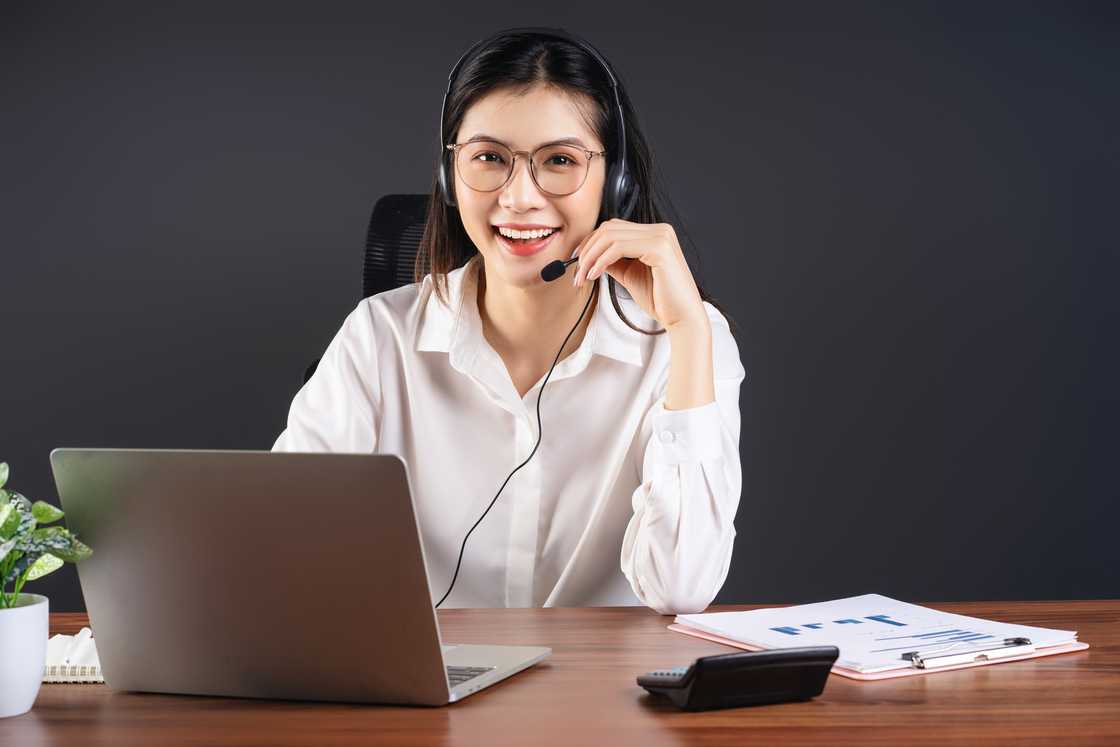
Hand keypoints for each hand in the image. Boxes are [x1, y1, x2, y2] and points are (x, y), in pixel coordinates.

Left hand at [573, 219, 706, 329]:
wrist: (682, 318)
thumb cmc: (660, 300)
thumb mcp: (629, 275)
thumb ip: (613, 261)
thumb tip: (589, 255)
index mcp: (654, 234)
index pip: (613, 228)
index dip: (591, 243)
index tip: (577, 262)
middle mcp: (659, 230)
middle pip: (609, 228)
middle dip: (587, 250)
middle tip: (577, 274)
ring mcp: (661, 236)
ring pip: (610, 236)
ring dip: (590, 257)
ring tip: (583, 277)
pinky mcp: (659, 248)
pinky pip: (618, 247)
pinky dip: (601, 260)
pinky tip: (595, 275)